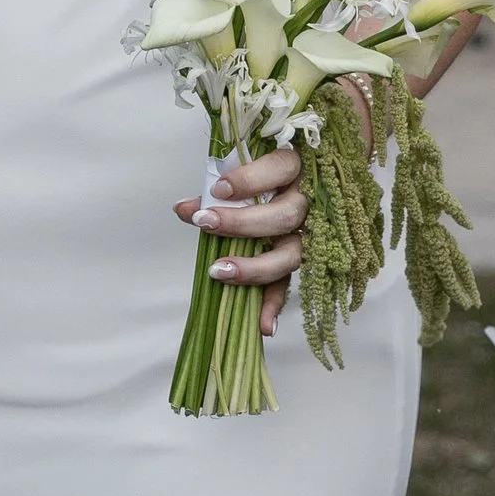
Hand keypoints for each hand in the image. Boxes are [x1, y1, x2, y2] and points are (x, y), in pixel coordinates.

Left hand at [173, 145, 305, 338]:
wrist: (293, 189)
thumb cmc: (262, 180)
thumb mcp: (241, 179)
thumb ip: (214, 193)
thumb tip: (183, 209)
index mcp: (296, 169)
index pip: (281, 168)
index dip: (251, 180)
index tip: (218, 189)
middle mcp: (309, 203)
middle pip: (285, 215)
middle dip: (243, 223)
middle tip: (206, 224)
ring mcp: (311, 234)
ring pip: (292, 254)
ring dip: (255, 267)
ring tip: (218, 271)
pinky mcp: (303, 261)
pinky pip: (290, 284)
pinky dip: (274, 305)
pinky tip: (263, 326)